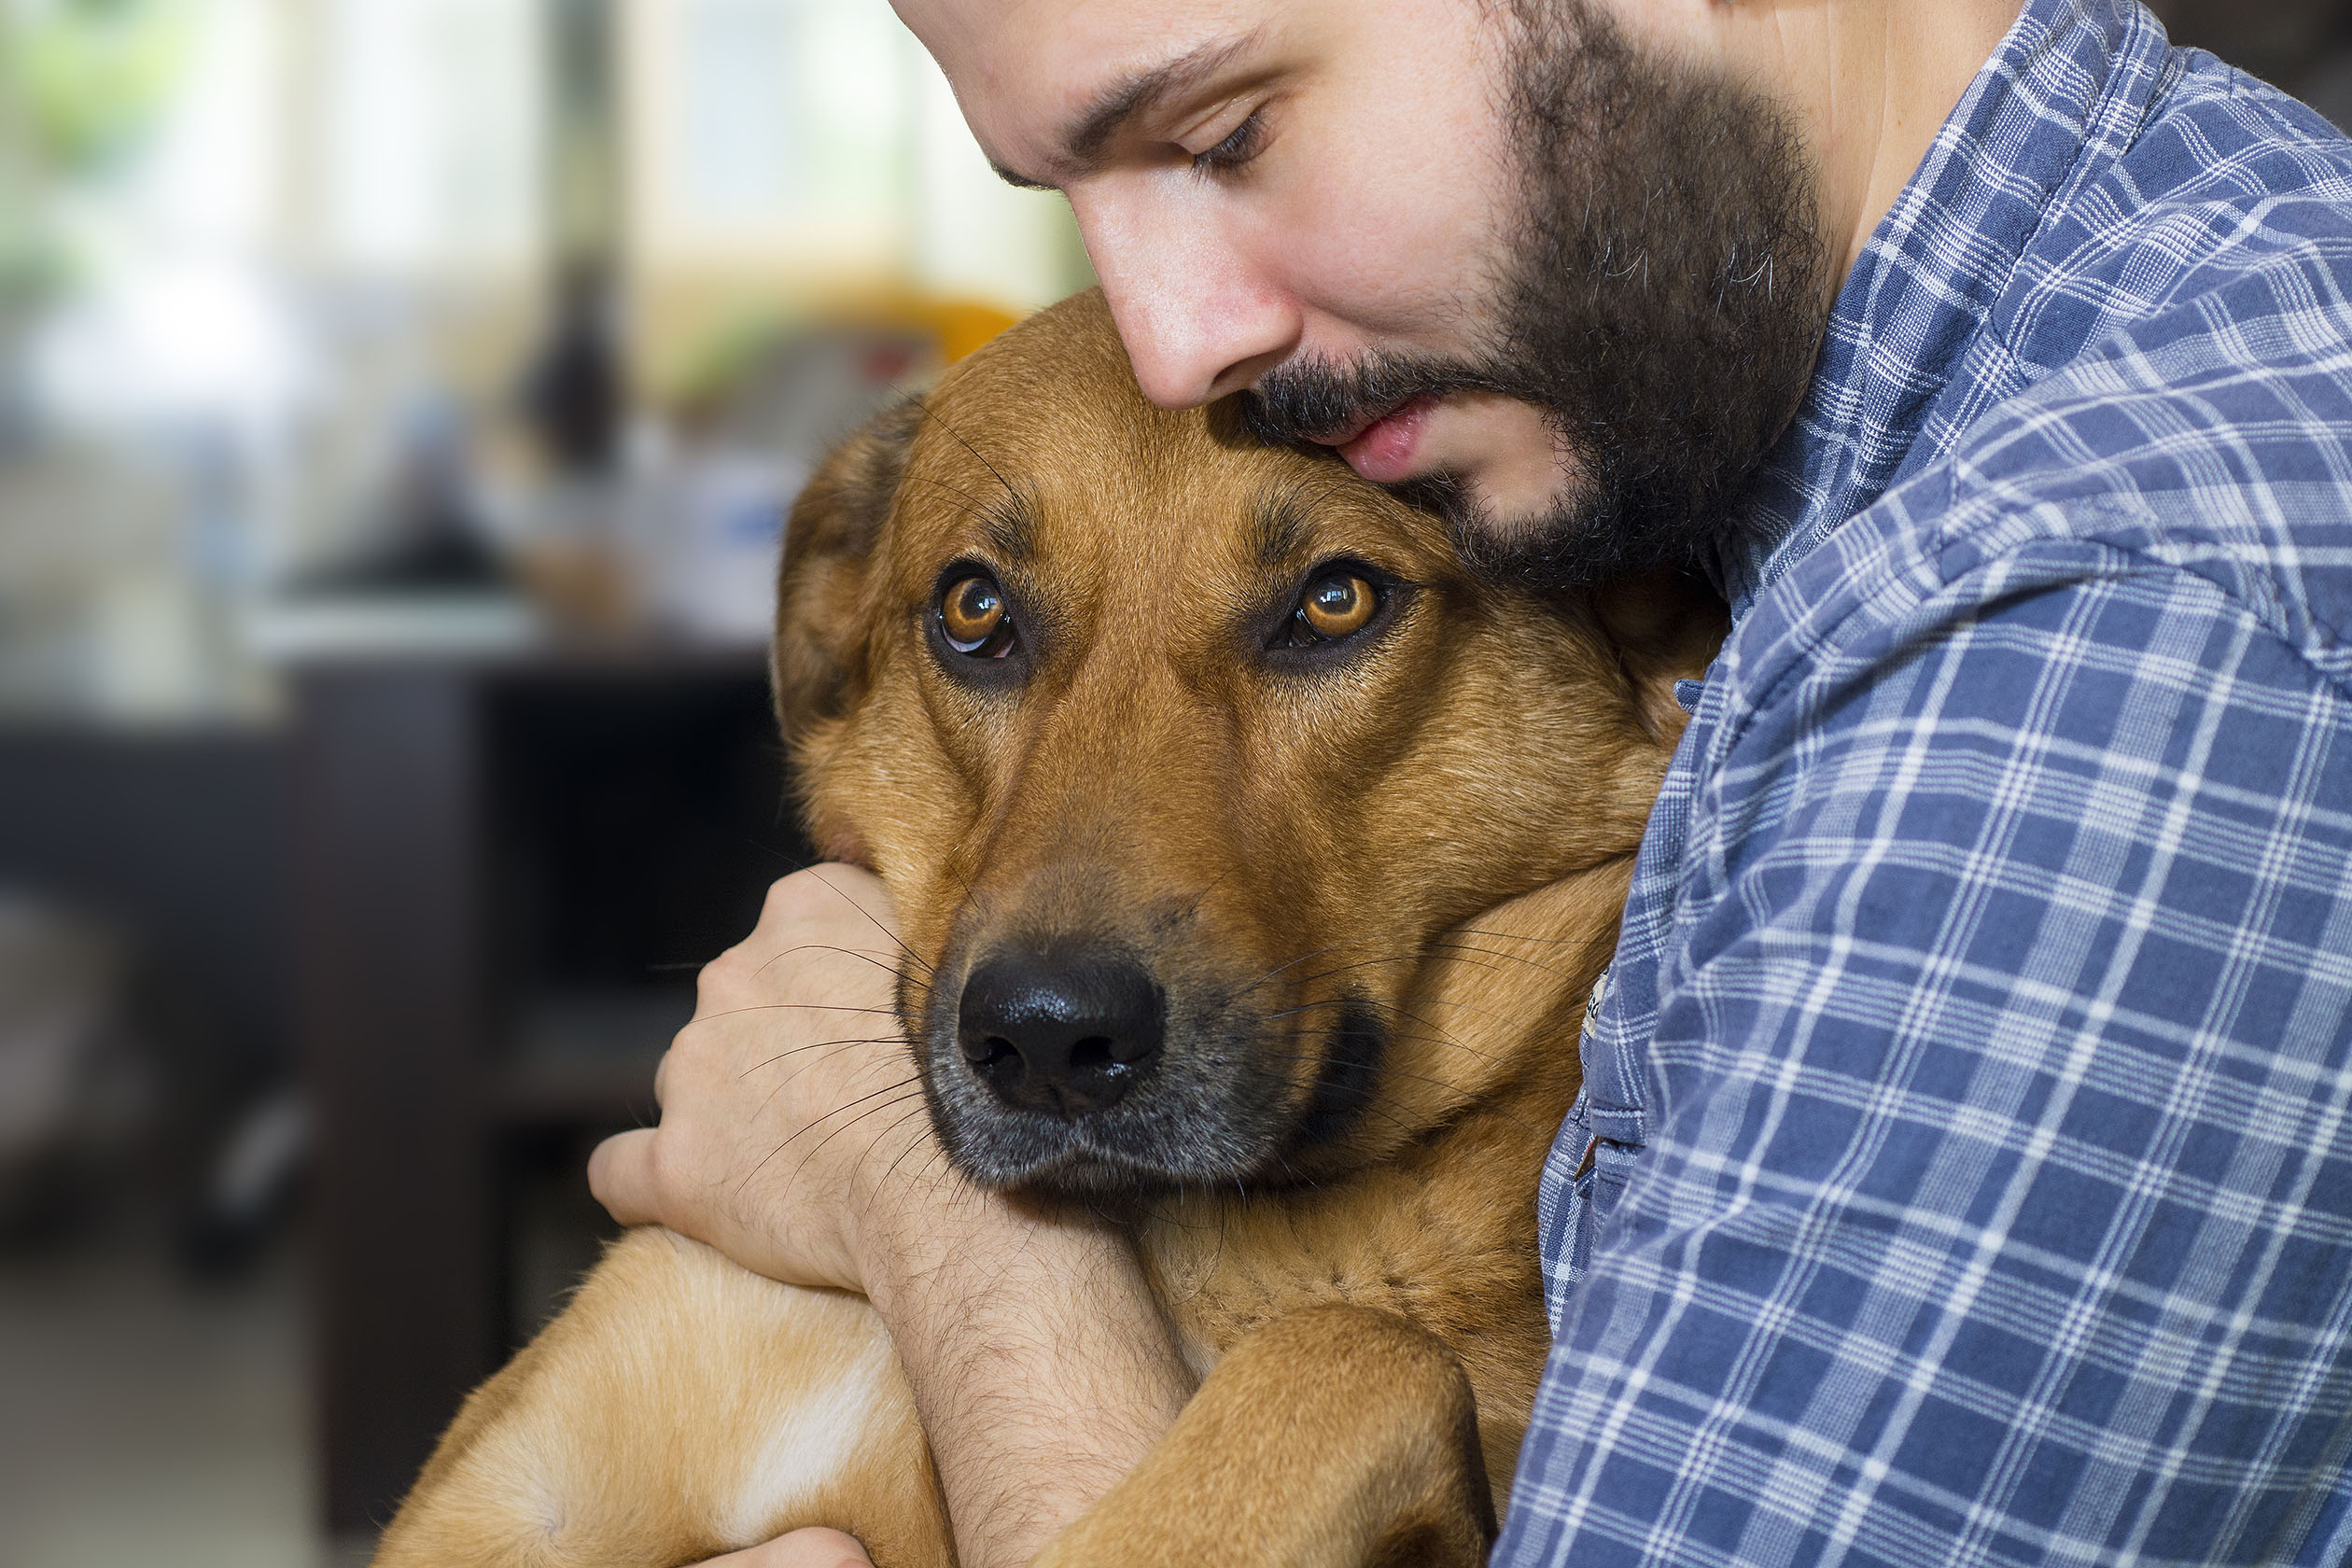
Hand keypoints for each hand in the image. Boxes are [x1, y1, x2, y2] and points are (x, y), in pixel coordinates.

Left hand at [592, 866, 1193, 1567]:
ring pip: (693, 1081)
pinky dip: (649, 1182)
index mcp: (805, 909)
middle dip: (778, 1045)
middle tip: (848, 1099)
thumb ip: (928, 921)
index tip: (875, 1024)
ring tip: (799, 1164)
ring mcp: (693, 1069)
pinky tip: (686, 1201)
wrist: (968, 1192)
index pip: (801, 925)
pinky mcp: (676, 1165)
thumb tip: (933, 903)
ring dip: (731, 1112)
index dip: (838, 979)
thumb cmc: (992, 1078)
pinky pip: (622, 1170)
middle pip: (742, 1001)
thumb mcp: (976, 956)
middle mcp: (735, 972)